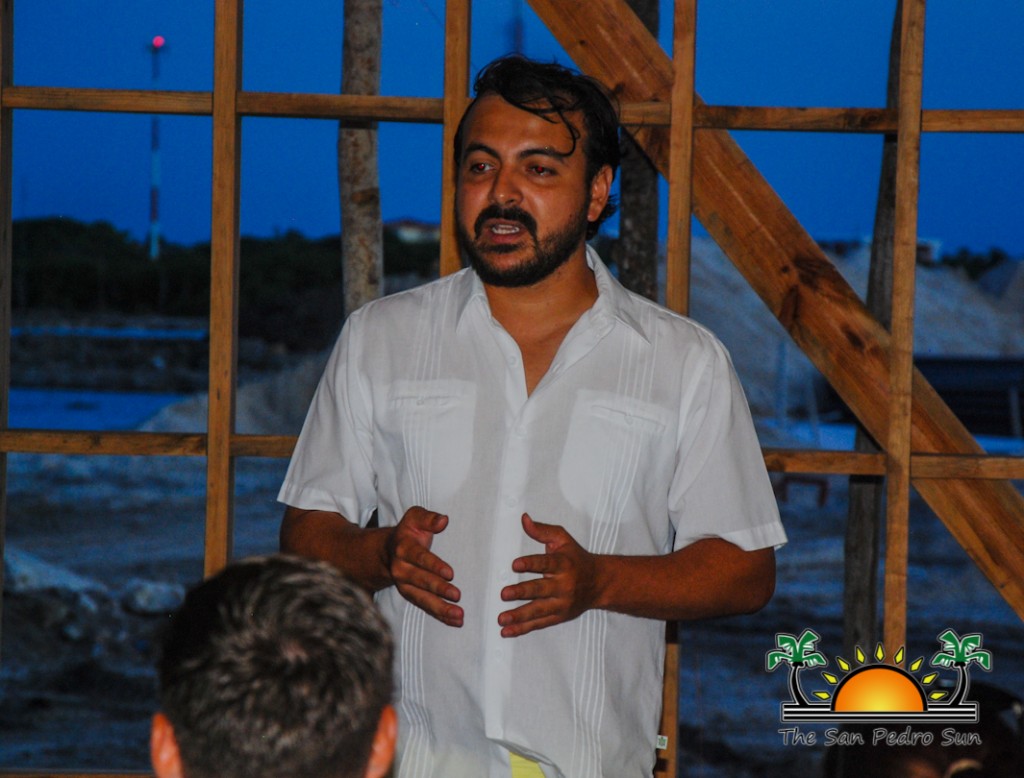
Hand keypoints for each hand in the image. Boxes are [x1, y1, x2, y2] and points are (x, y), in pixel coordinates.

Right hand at [386, 506, 462, 626]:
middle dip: (438, 588)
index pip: (419, 558)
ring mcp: (404, 585)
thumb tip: (443, 520)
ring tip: (458, 615)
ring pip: (422, 599)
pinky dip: (440, 615)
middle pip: (420, 581)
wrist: (388, 550)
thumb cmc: (408, 532)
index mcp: (403, 548)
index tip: (450, 573)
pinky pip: (424, 607)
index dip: (434, 566)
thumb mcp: (415, 518)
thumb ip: (429, 518)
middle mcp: (400, 569)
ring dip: (440, 608)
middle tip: (457, 595)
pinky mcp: (410, 595)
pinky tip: (455, 621)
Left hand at [498, 513, 598, 637]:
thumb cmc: (576, 559)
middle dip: (522, 592)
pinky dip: (523, 629)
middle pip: (541, 589)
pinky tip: (507, 631)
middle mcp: (563, 585)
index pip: (546, 564)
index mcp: (563, 564)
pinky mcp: (559, 616)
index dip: (531, 563)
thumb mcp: (562, 540)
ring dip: (519, 615)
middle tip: (504, 594)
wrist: (599, 583)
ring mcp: (561, 603)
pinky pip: (539, 624)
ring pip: (538, 611)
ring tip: (502, 618)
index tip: (515, 564)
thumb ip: (542, 531)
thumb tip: (524, 519)